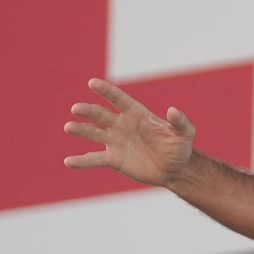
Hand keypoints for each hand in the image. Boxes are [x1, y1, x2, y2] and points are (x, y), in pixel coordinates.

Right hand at [63, 78, 194, 186]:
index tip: (92, 82)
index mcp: (136, 113)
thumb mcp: (184, 134)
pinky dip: (81, 161)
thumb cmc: (179, 148)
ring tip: (68, 127)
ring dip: (80, 130)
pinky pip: (95, 159)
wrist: (174, 170)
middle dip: (88, 111)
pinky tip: (68, 162)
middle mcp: (122, 124)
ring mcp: (116, 141)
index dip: (106, 90)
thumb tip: (172, 110)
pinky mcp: (113, 159)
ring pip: (94, 133)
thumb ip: (180, 122)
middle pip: (101, 115)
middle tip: (76, 109)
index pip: (118, 99)